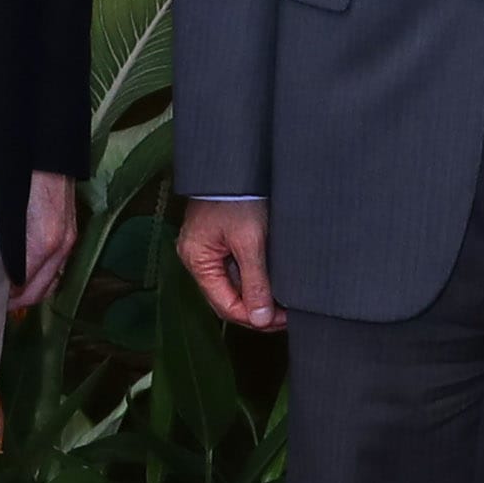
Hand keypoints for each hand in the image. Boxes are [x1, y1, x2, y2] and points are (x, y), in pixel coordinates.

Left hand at [9, 173, 80, 313]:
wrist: (50, 156)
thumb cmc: (22, 181)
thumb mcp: (7, 214)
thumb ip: (5, 245)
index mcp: (42, 243)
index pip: (23, 285)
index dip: (6, 296)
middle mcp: (59, 247)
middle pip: (39, 291)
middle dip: (19, 301)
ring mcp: (69, 241)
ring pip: (52, 283)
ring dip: (33, 292)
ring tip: (13, 294)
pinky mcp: (71, 234)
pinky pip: (59, 268)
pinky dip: (45, 279)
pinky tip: (31, 277)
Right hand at [176, 197, 282, 330]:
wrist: (236, 161)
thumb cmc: (238, 196)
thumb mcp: (250, 242)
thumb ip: (255, 283)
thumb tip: (261, 320)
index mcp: (197, 260)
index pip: (224, 305)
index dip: (253, 318)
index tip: (281, 320)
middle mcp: (197, 258)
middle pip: (227, 298)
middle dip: (256, 309)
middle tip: (286, 314)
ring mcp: (207, 249)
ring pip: (233, 285)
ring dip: (257, 295)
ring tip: (283, 301)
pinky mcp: (219, 240)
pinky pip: (235, 269)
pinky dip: (254, 278)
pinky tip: (273, 281)